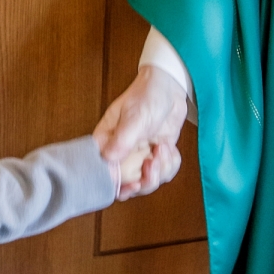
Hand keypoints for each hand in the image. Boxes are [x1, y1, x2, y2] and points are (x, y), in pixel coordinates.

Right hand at [96, 65, 188, 199]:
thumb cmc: (147, 95)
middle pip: (126, 186)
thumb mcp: (135, 117)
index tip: (133, 184)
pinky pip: (163, 174)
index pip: (102, 173)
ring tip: (163, 148)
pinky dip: (170, 165)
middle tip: (153, 163)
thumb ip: (122, 140)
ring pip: (147, 182)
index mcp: (106, 143)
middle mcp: (120, 154)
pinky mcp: (155, 157)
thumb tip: (107, 160)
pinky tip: (169, 148)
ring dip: (161, 170)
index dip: (116, 185)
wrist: (170, 88)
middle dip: (145, 180)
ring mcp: (139, 157)